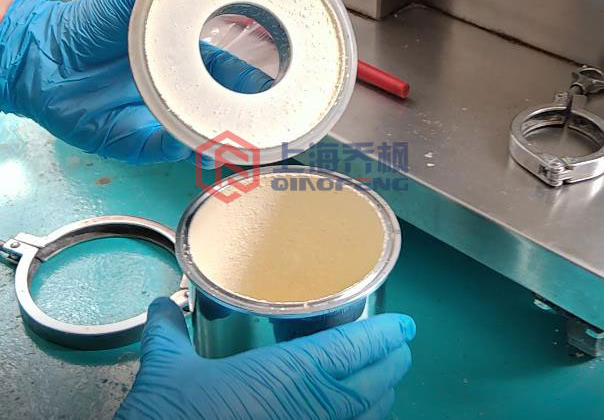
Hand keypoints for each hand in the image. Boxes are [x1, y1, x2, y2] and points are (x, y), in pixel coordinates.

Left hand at [0, 0, 272, 163]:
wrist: (42, 56)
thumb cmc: (89, 26)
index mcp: (182, 65)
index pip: (228, 77)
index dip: (253, 85)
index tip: (276, 90)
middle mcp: (175, 97)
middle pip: (219, 112)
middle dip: (246, 120)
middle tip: (270, 126)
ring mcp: (156, 121)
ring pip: (196, 137)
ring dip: (220, 141)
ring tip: (241, 141)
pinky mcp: (132, 142)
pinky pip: (160, 150)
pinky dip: (178, 148)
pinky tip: (194, 144)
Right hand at [115, 298, 414, 419]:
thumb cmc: (176, 414)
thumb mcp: (167, 369)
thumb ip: (168, 333)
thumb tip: (161, 306)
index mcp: (292, 373)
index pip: (355, 347)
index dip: (385, 333)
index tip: (404, 325)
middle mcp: (316, 407)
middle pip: (374, 382)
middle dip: (393, 361)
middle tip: (400, 347)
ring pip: (368, 416)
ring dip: (383, 394)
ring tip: (385, 379)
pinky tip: (354, 416)